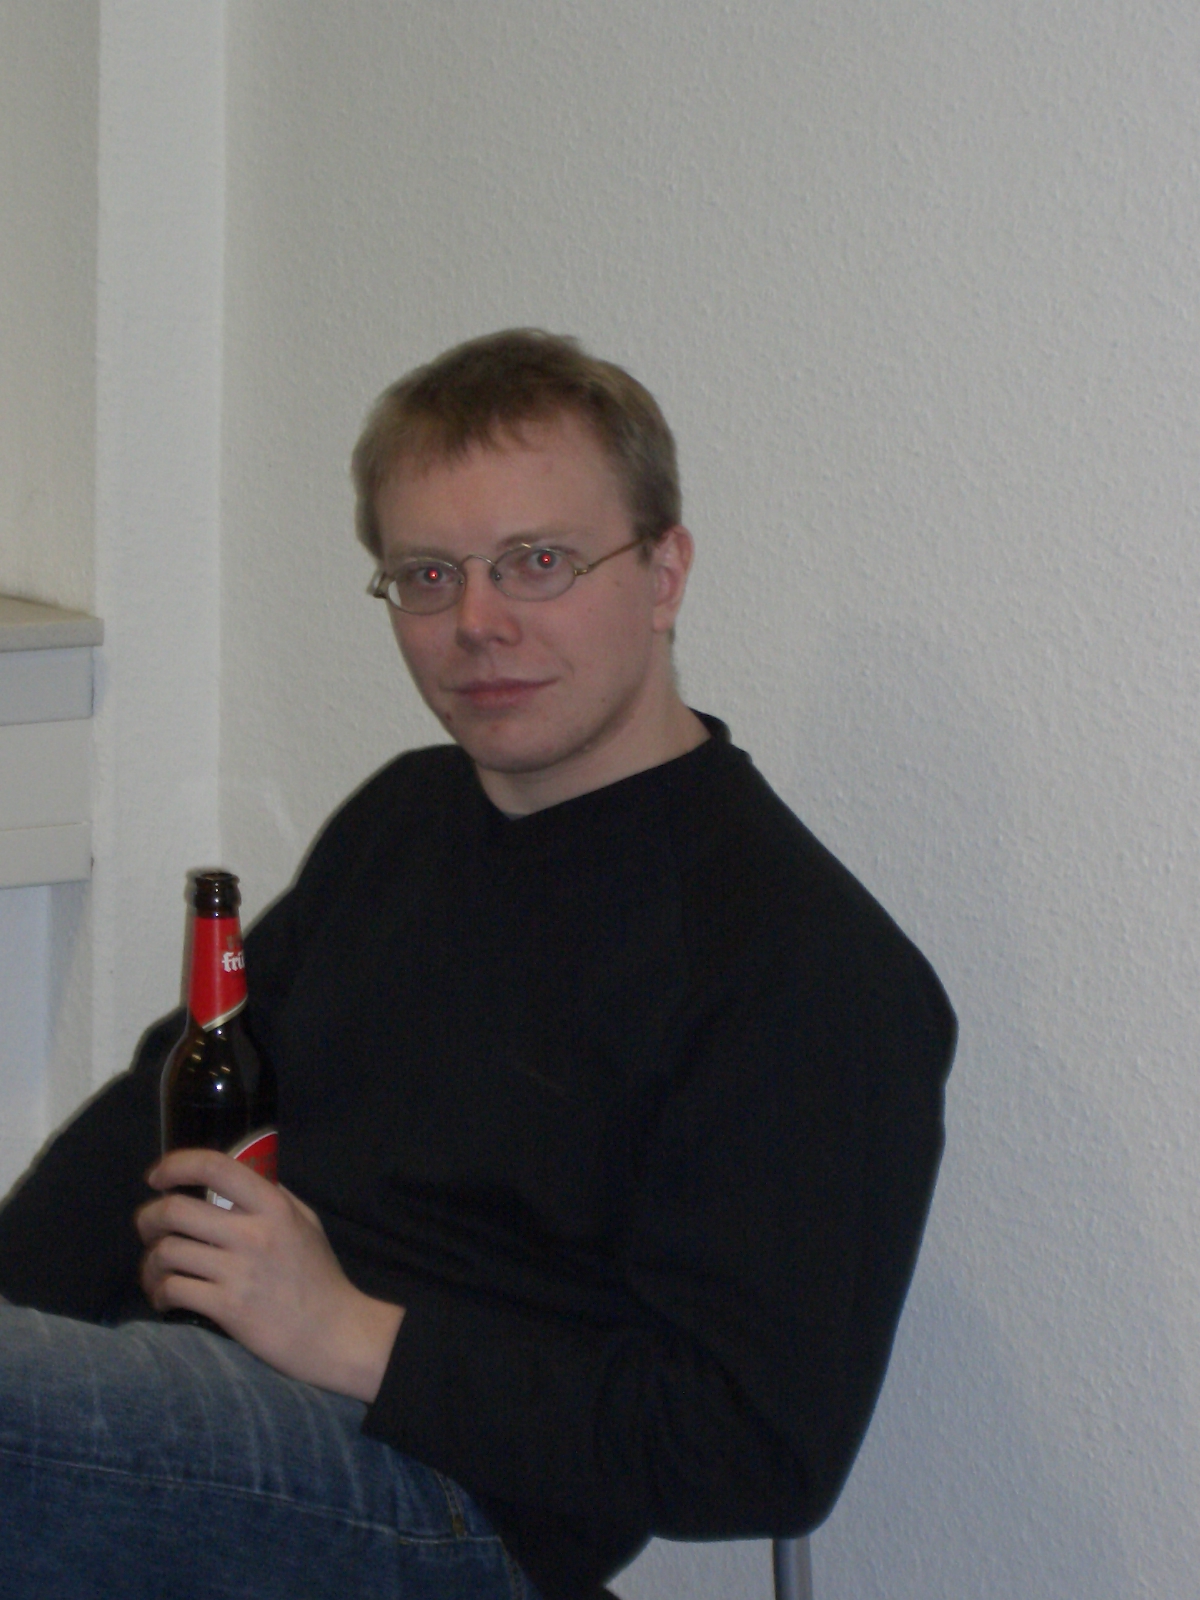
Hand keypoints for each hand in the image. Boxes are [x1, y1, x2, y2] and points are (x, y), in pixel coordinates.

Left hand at [138, 1149, 402, 1401]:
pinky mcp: (227, 1308)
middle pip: (174, 1210)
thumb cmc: (319, 1276)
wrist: (333, 1332)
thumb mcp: (305, 1223)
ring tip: (156, 1270)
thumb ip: (272, 1198)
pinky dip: (159, 1292)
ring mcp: (238, 1272)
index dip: (176, 1165)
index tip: (156, 1176)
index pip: (215, 1167)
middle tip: (148, 1228)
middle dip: (148, 1218)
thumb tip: (234, 1178)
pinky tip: (165, 1297)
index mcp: (273, 1206)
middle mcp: (253, 1233)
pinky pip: (173, 1289)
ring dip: (150, 1261)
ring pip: (167, 1252)